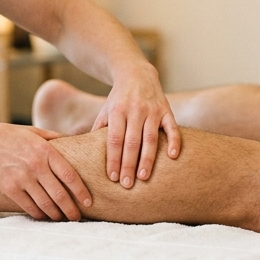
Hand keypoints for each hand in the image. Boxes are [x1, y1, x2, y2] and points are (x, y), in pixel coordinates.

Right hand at [0, 124, 91, 220]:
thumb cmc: (9, 136)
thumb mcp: (33, 132)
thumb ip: (53, 138)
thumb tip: (74, 141)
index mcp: (45, 151)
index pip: (69, 175)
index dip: (81, 191)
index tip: (88, 201)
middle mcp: (36, 166)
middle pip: (60, 194)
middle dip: (71, 209)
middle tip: (77, 217)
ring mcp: (22, 178)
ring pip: (45, 204)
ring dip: (56, 215)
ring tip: (62, 218)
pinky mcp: (9, 188)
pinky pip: (29, 206)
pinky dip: (38, 214)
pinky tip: (44, 216)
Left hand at [92, 62, 180, 186]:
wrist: (137, 74)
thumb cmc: (118, 100)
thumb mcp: (105, 111)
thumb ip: (98, 130)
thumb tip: (84, 155)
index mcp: (117, 111)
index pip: (114, 139)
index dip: (113, 159)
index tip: (112, 177)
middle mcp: (135, 110)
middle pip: (131, 141)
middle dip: (129, 164)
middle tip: (127, 184)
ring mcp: (152, 110)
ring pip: (151, 138)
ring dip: (148, 158)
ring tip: (144, 177)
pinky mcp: (167, 110)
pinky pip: (172, 127)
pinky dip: (174, 141)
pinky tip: (172, 157)